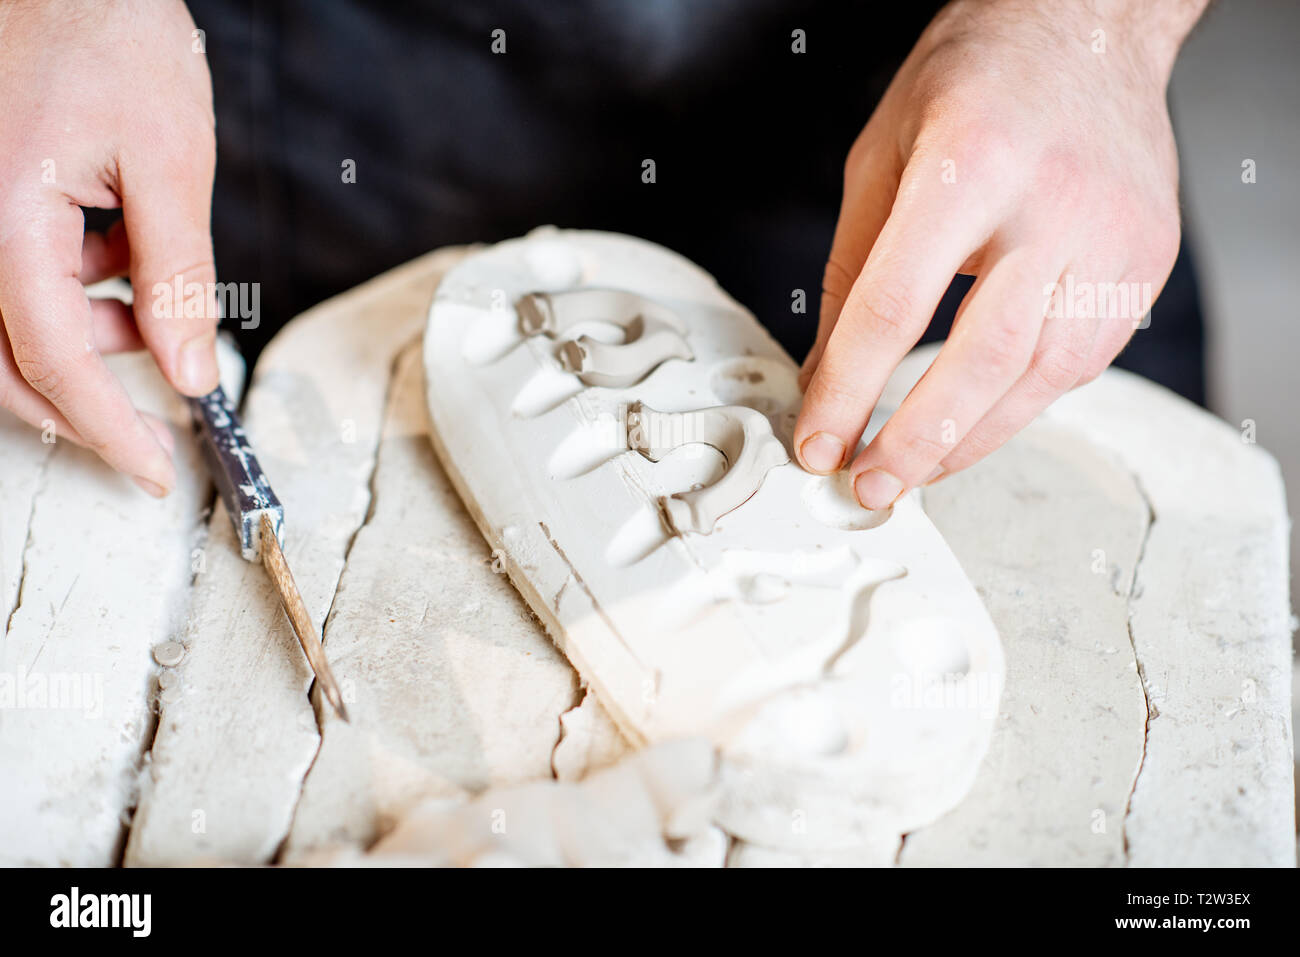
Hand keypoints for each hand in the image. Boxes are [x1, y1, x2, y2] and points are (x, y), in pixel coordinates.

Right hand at [0, 0, 218, 495]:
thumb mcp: (172, 163)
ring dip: (82, 342)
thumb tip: (189, 371)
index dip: (108, 428)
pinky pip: (10, 283)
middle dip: (86, 401)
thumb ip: (178, 280)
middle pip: (9, 364)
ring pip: (6, 331)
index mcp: (3, 219)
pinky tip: (115, 252)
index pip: (54, 362)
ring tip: (145, 292)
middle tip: (155, 421)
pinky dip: (68, 296)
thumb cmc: (114, 37)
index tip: (151, 471)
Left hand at [794, 0, 1205, 508]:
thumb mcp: (881, 155)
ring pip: (1040, 377)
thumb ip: (851, 270)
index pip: (894, 308)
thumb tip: (826, 371)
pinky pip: (1080, 361)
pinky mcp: (1145, 263)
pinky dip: (1021, 404)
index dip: (848, 391)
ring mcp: (1113, 238)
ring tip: (913, 472)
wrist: (1090, 26)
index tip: (818, 441)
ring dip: (968, 441)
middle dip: (913, 442)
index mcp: (970, 163)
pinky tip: (977, 424)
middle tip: (867, 487)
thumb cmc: (978, 78)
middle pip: (979, 360)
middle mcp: (1053, 205)